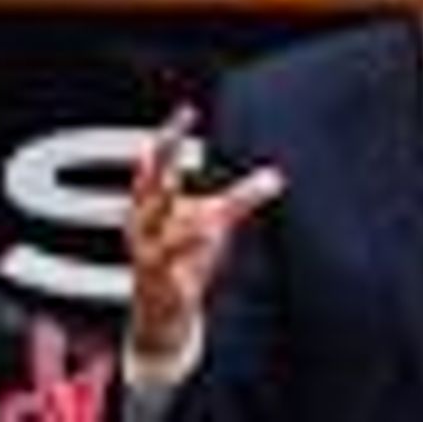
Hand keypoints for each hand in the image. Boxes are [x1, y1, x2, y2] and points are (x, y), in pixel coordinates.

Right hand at [126, 105, 283, 359]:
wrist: (160, 313)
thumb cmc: (182, 256)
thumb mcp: (213, 221)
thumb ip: (240, 197)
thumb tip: (277, 176)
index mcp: (153, 203)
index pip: (158, 161)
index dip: (170, 134)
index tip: (188, 110)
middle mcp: (145, 222)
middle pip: (148, 184)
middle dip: (158, 158)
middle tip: (170, 136)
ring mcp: (148, 248)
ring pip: (161, 221)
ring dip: (177, 202)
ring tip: (190, 187)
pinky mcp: (158, 277)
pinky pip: (170, 258)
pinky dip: (187, 244)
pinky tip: (208, 233)